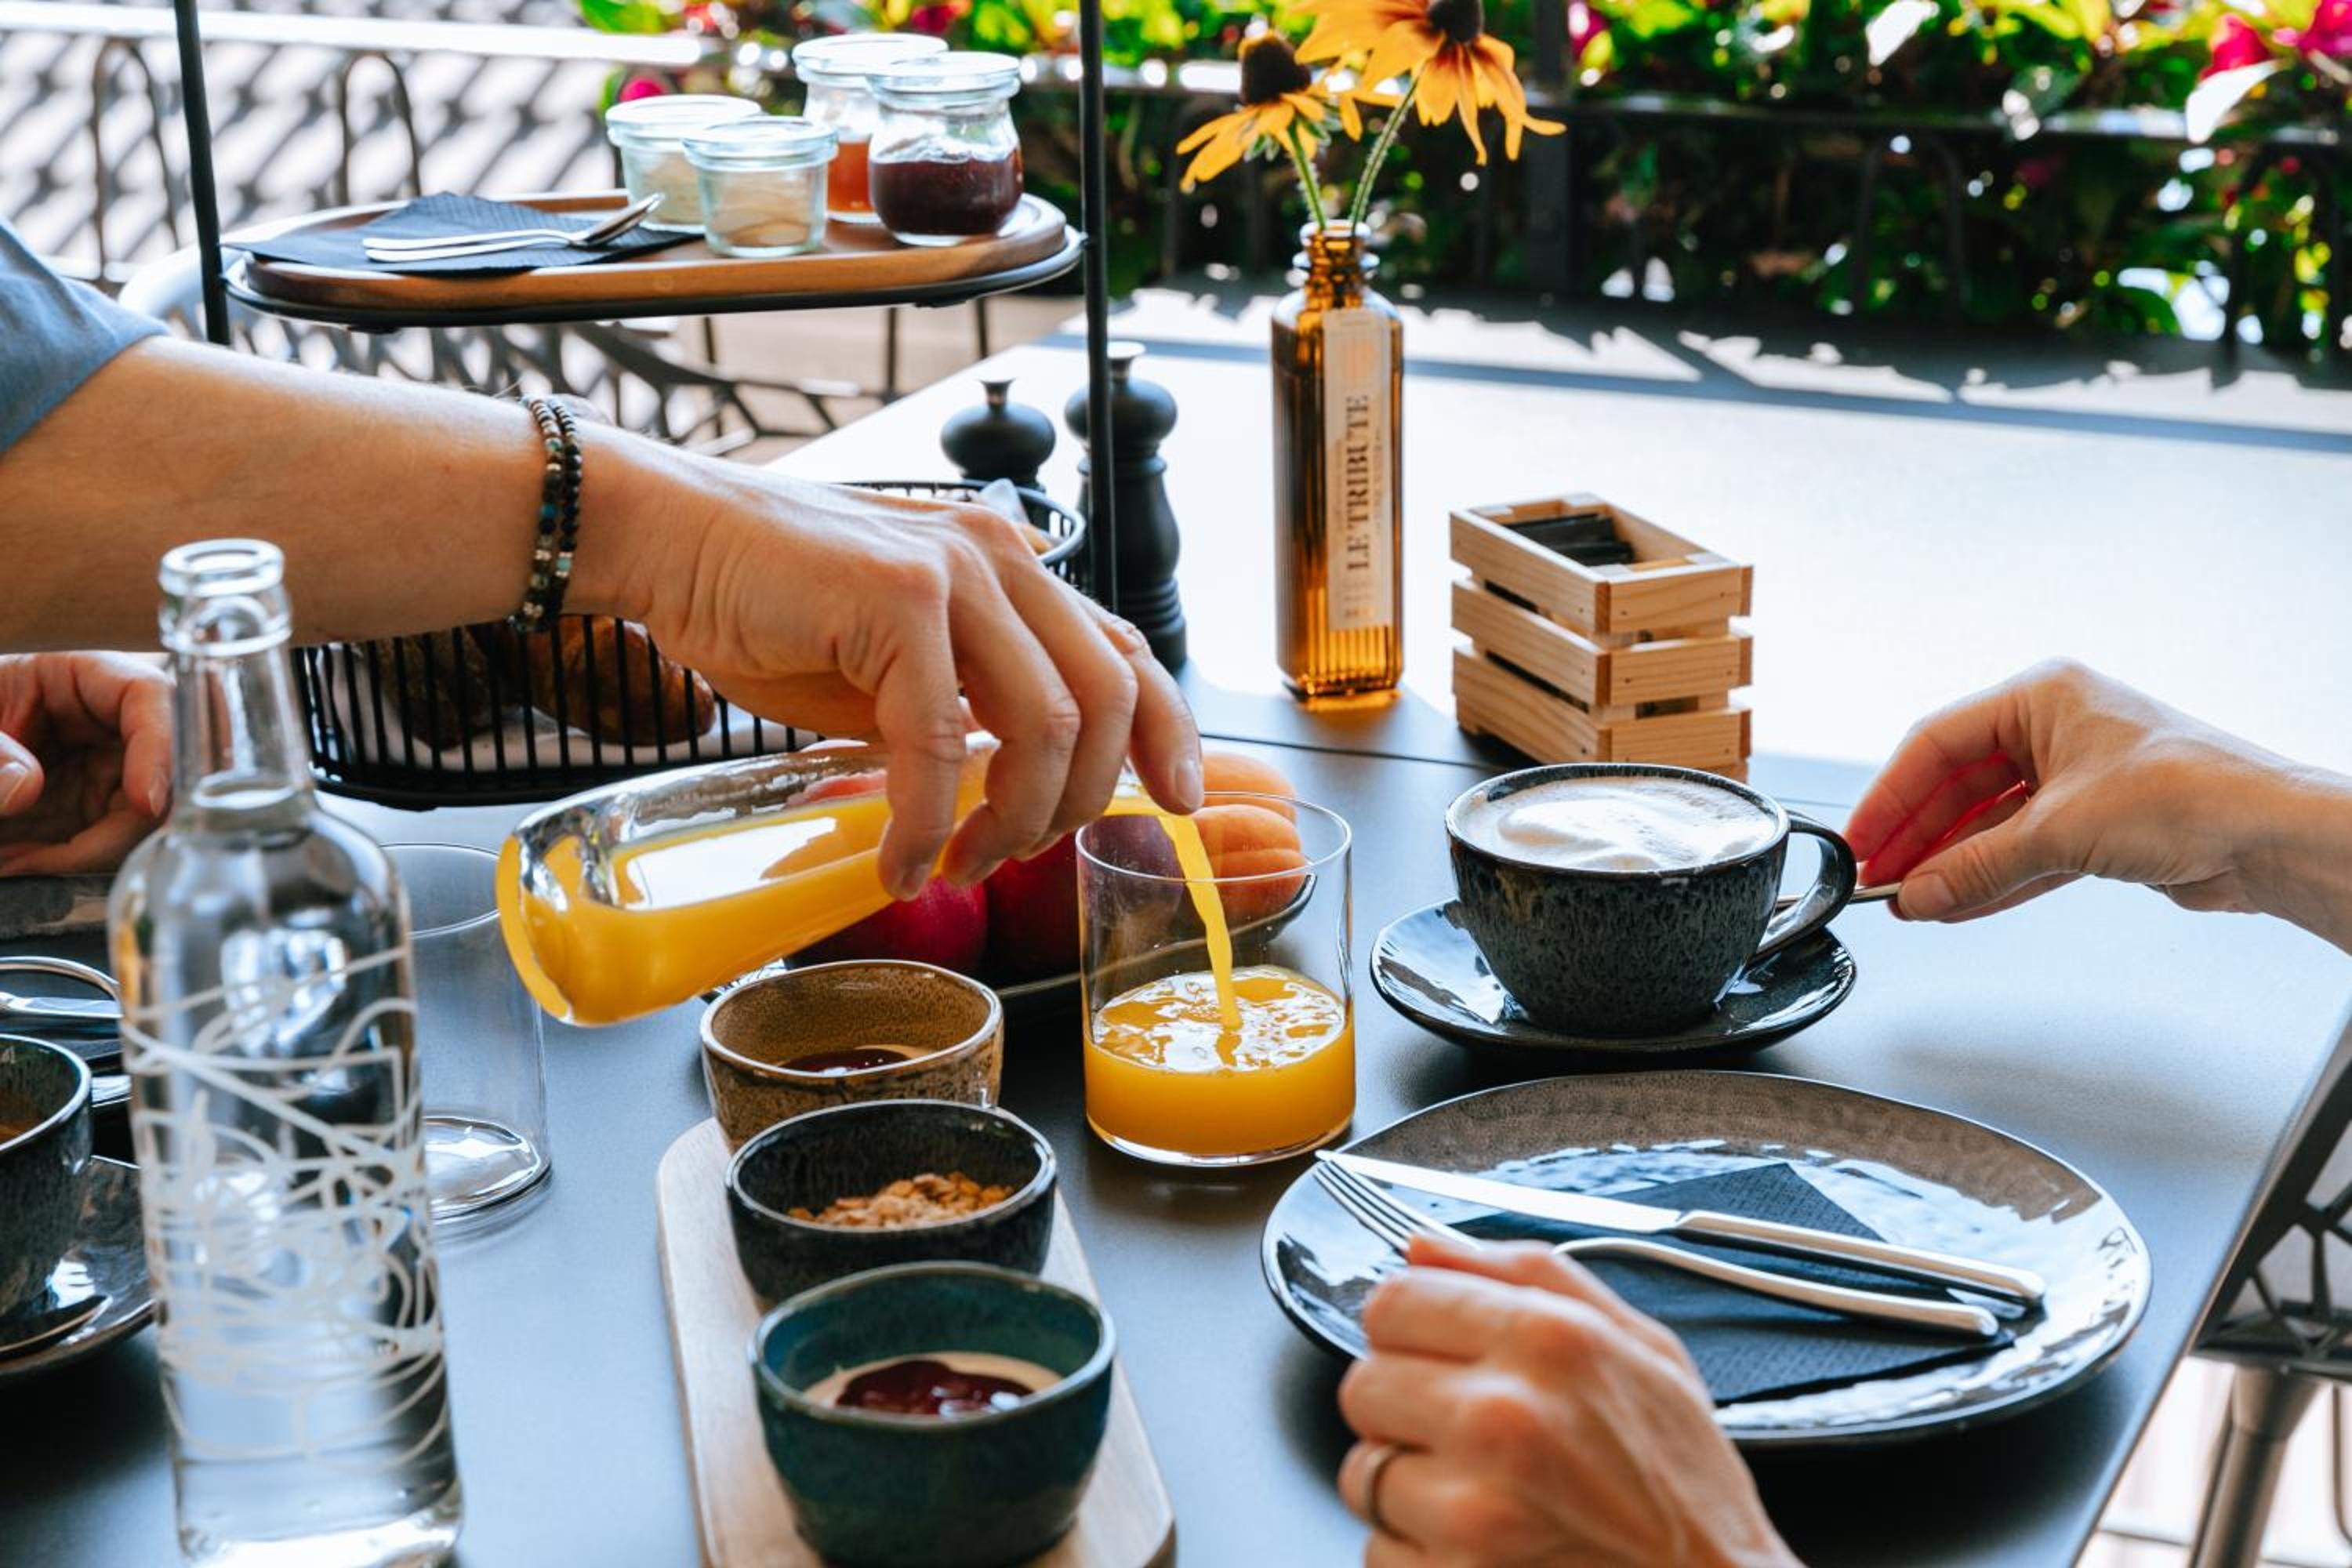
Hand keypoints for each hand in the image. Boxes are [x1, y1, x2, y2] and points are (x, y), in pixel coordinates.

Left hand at [0, 652, 172, 874]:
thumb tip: (26, 786)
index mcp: (84, 678)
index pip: (150, 697)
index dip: (160, 746)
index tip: (147, 802)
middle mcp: (111, 725)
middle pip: (165, 770)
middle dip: (126, 825)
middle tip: (58, 858)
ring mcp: (110, 770)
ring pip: (145, 818)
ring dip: (90, 853)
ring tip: (17, 861)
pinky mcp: (95, 810)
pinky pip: (109, 843)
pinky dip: (72, 864)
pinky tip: (23, 863)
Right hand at [607, 456, 1201, 897]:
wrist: (671, 542)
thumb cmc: (771, 606)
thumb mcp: (896, 666)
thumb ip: (966, 707)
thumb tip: (1010, 793)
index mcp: (1011, 570)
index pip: (1126, 651)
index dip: (1168, 732)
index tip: (1179, 802)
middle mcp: (1000, 558)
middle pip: (1105, 698)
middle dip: (1077, 801)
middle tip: (1014, 856)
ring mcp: (954, 570)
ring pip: (1044, 723)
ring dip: (1009, 820)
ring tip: (957, 863)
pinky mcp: (898, 597)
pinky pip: (942, 740)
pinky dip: (926, 820)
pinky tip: (900, 860)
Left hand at [1336, 1236, 1795, 1567]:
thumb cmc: (1686, 1486)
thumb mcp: (1643, 1348)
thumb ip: (1528, 1275)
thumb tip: (1423, 1247)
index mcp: (1547, 1341)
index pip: (1393, 1303)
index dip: (1409, 1328)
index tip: (1432, 1351)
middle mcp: (1502, 1417)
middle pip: (1363, 1384)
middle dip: (1404, 1407)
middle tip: (1466, 1433)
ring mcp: (1473, 1509)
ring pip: (1364, 1472)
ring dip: (1410, 1484)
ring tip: (1484, 1494)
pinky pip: (1378, 1548)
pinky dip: (1419, 1551)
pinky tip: (1484, 1546)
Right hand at [1846, 659, 2343, 927]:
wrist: (2267, 836)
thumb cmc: (2191, 792)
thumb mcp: (2059, 830)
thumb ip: (1977, 866)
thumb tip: (1919, 892)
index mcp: (2041, 697)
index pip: (1937, 744)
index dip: (1890, 796)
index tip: (1862, 839)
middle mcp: (2056, 730)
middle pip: (1960, 786)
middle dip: (1920, 838)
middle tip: (1882, 878)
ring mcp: (2077, 779)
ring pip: (1991, 824)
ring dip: (1952, 865)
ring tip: (1913, 901)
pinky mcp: (2097, 825)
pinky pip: (2024, 852)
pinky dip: (1991, 879)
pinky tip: (1956, 904)